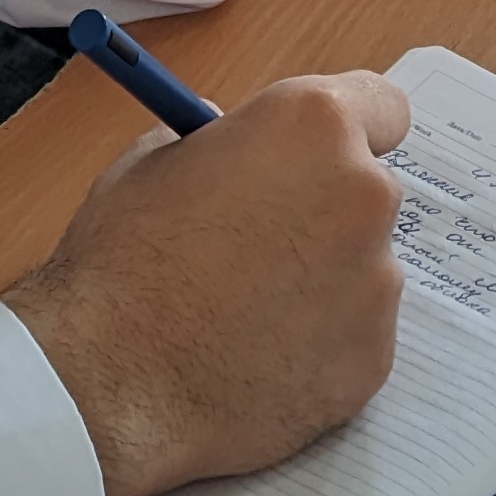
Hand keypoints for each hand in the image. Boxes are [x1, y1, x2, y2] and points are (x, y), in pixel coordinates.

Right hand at [0, 70, 410, 495]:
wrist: (113, 388)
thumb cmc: (121, 266)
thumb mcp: (148, 165)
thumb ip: (213, 144)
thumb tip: (236, 151)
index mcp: (311, 126)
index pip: (382, 106)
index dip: (349, 131)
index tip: (316, 155)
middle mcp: (363, 196)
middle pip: (366, 192)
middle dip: (322, 211)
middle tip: (258, 243)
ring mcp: (377, 285)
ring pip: (361, 270)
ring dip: (319, 281)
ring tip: (241, 315)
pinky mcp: (373, 360)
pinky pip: (354, 337)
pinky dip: (317, 345)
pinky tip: (253, 360)